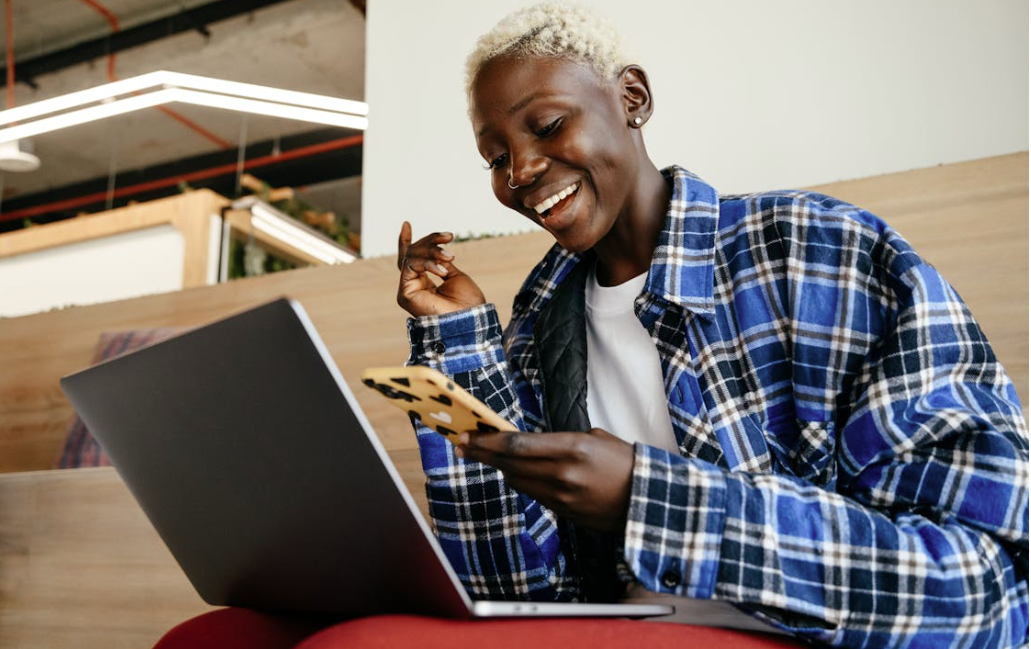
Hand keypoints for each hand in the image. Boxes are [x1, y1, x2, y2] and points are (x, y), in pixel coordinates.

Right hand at [397, 221, 486, 316]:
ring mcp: (407, 291)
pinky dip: (428, 263)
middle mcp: (413, 287)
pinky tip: (443, 270)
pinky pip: (410, 266)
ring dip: (432, 251)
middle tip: (449, 236)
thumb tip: (435, 251)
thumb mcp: (454, 276)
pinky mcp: (405, 294)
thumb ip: (440, 263)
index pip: (411, 260)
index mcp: (424, 285)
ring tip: (450, 256)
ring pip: (411, 257)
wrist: (470, 320)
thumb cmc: (467, 303)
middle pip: (412, 254)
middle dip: (430, 241)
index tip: (406, 224)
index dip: (407, 241)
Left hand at [455, 428, 633, 532]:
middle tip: (462, 445)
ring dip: (499, 468)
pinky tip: (513, 473)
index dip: (487, 441)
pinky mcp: (563, 513)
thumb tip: (534, 443)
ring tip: (485, 456)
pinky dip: (520, 482)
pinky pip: (533, 495)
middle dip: (482, 453)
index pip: (517, 444)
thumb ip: (561, 440)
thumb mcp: (596, 437)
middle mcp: (562, 473)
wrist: (647, 500)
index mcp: (572, 448)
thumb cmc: (625, 463)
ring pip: (516, 481)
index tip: (468, 436)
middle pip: (509, 464)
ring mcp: (561, 497)